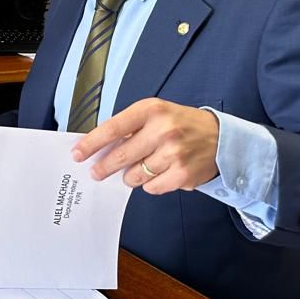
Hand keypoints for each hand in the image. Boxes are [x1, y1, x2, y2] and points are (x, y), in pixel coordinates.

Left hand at [72, 98, 220, 194]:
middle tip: (97, 172)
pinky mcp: (183, 174)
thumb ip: (128, 127)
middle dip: (104, 167)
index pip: (112, 128)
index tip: (78, 154)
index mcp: (151, 110)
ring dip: (130, 176)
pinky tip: (158, 173)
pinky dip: (150, 184)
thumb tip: (98, 147)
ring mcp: (174, 154)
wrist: (221, 138)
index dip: (91, 144)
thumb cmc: (181, 124)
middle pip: (121, 156)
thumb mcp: (155, 114)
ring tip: (137, 168)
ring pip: (134, 175)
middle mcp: (163, 130)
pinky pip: (152, 187)